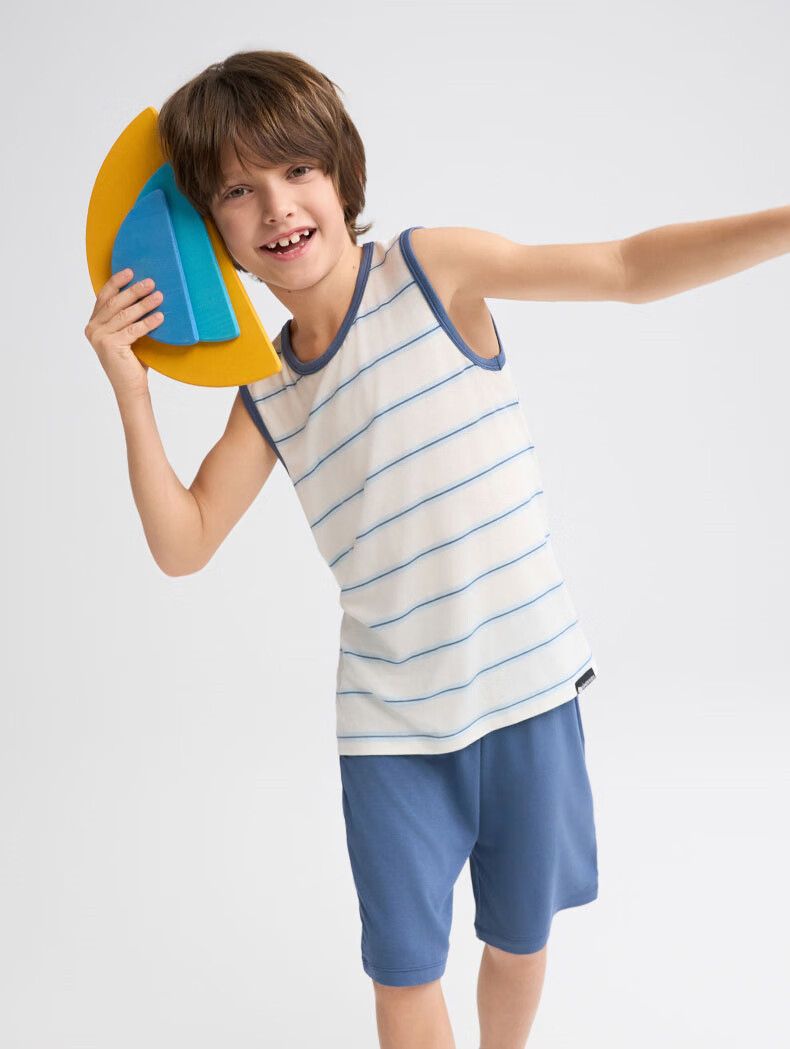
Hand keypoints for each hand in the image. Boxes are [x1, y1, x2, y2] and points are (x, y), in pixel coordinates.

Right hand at [84, 268, 164, 399]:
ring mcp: (100, 338)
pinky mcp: (111, 346)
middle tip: (151, 282)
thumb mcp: (127, 335)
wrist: (131, 388)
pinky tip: (160, 316)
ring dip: (143, 303)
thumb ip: (127, 317)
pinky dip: (148, 322)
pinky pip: (134, 329)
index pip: (104, 297)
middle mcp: (93, 329)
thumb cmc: (132, 361)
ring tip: (159, 296)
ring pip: (125, 315)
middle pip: (115, 303)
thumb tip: (145, 293)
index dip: (116, 282)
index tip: (130, 271)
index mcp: (94, 324)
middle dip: (134, 291)